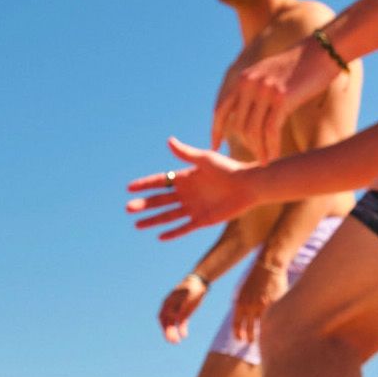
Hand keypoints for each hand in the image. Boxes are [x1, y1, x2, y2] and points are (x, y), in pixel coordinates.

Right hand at [127, 138, 257, 239]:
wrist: (249, 185)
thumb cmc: (229, 169)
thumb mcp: (205, 159)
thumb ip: (186, 154)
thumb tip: (169, 141)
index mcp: (185, 177)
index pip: (160, 181)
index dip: (145, 184)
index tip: (129, 187)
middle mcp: (187, 193)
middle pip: (160, 200)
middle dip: (144, 204)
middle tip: (128, 208)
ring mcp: (194, 207)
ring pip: (168, 216)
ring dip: (153, 220)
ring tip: (136, 225)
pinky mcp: (203, 220)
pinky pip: (184, 227)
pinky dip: (173, 232)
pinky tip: (160, 236)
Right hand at [158, 275, 206, 343]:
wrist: (198, 284)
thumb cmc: (191, 287)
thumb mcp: (187, 294)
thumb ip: (181, 305)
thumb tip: (175, 316)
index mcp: (168, 302)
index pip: (164, 316)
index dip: (165, 324)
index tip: (171, 330)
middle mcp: (170, 308)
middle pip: (166, 322)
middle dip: (167, 332)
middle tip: (171, 341)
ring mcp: (176, 311)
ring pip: (172, 325)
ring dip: (173, 333)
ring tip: (175, 342)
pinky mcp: (183, 315)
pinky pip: (181, 324)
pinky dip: (182, 330)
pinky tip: (184, 336)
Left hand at [211, 37, 331, 161]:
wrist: (323, 50)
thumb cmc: (299, 66)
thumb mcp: (267, 74)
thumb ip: (252, 91)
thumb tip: (243, 116)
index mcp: (243, 78)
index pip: (221, 109)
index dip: (216, 130)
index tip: (215, 146)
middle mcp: (249, 84)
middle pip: (238, 125)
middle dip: (246, 144)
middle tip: (255, 155)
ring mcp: (264, 91)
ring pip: (253, 131)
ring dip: (258, 150)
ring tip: (264, 161)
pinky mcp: (282, 98)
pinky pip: (270, 131)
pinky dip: (270, 147)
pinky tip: (273, 157)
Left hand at [232, 258, 287, 342]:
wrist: (267, 267)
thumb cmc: (254, 279)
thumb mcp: (242, 291)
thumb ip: (240, 304)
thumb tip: (239, 316)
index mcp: (240, 303)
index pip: (236, 323)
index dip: (237, 333)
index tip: (239, 339)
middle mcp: (250, 306)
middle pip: (249, 327)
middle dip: (249, 337)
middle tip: (250, 342)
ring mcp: (262, 305)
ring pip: (260, 325)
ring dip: (260, 334)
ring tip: (260, 339)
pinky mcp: (274, 303)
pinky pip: (272, 318)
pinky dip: (271, 325)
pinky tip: (272, 330)